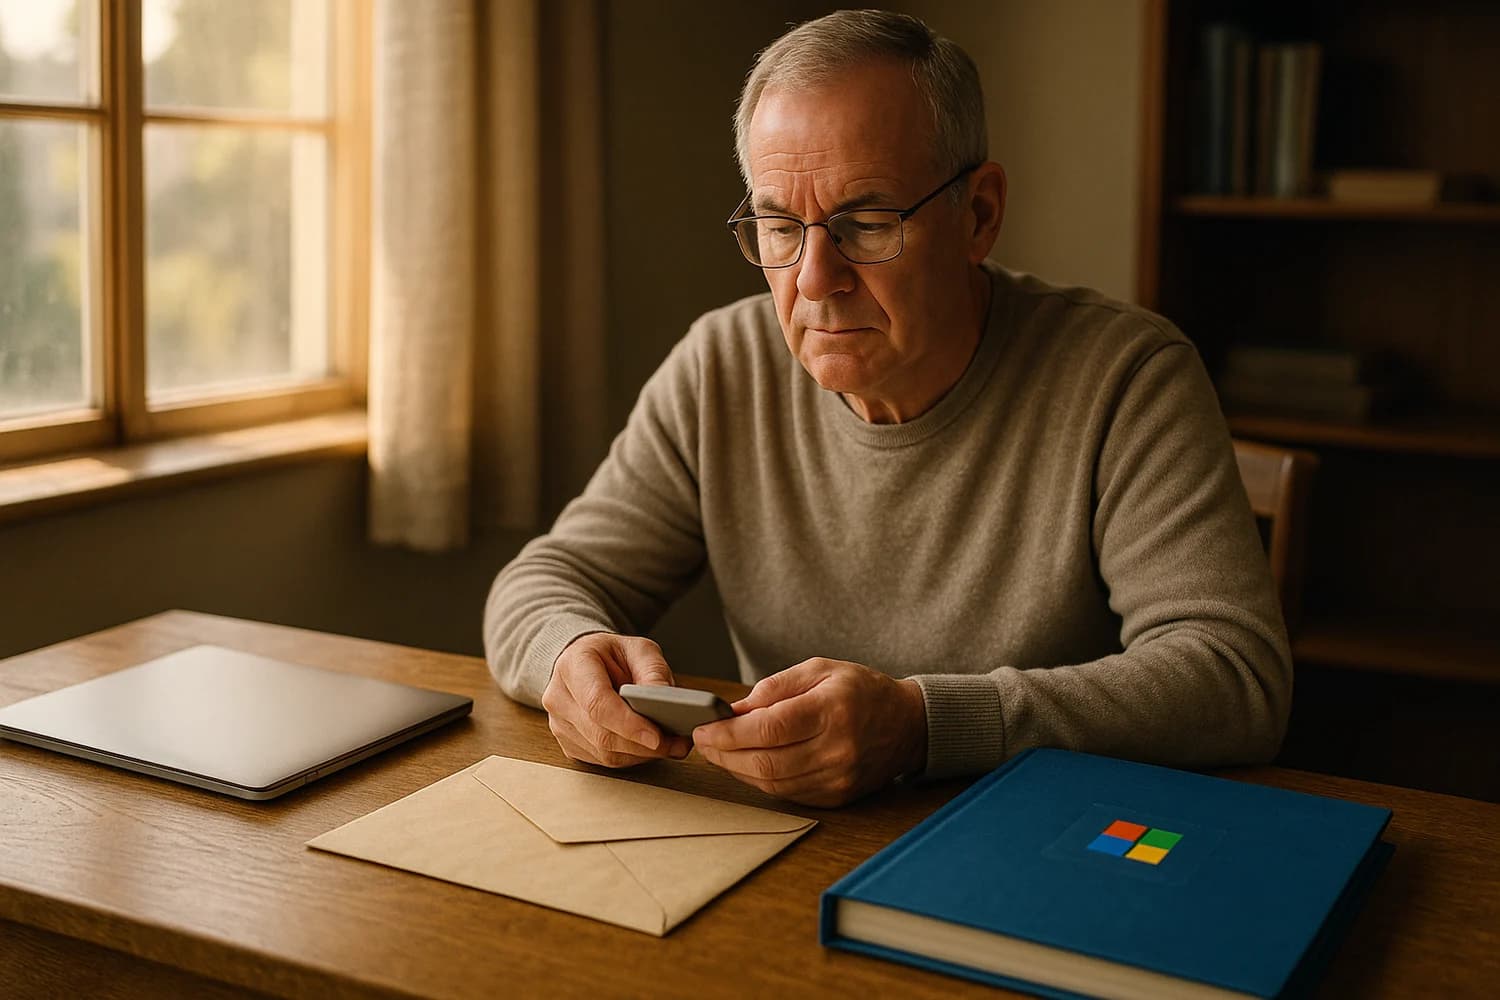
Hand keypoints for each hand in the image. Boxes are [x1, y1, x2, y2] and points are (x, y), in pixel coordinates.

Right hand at [541, 633, 692, 767]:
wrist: (584, 663)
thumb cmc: (611, 655)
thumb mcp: (638, 649)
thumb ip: (653, 670)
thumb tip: (664, 699)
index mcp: (574, 665)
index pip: (598, 703)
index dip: (628, 724)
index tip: (656, 737)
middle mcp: (559, 697)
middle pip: (601, 734)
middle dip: (643, 745)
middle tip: (676, 744)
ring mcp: (559, 723)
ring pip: (603, 752)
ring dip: (640, 754)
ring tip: (668, 744)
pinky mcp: (568, 743)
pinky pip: (601, 760)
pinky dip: (629, 757)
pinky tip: (646, 747)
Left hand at [691, 658, 926, 807]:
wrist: (907, 726)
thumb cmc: (861, 691)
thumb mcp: (819, 669)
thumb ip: (775, 688)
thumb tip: (733, 709)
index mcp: (832, 710)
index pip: (769, 728)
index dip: (728, 732)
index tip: (703, 727)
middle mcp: (836, 749)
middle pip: (765, 761)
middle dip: (724, 754)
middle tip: (702, 742)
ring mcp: (837, 778)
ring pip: (772, 782)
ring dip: (737, 770)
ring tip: (718, 753)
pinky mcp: (836, 797)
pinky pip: (787, 793)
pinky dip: (760, 780)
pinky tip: (746, 765)